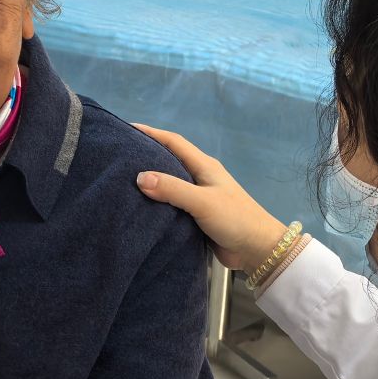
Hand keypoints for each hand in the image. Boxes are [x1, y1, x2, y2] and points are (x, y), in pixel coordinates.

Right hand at [133, 124, 287, 270]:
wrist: (257, 249)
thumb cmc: (234, 219)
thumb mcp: (202, 201)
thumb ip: (172, 189)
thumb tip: (140, 177)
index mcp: (204, 166)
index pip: (174, 142)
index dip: (151, 133)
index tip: (128, 128)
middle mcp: (200, 177)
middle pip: (169, 160)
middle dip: (147, 155)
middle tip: (120, 155)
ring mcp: (198, 197)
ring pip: (169, 184)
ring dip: (150, 181)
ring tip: (124, 181)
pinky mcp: (196, 216)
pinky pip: (171, 204)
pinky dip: (156, 203)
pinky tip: (141, 207)